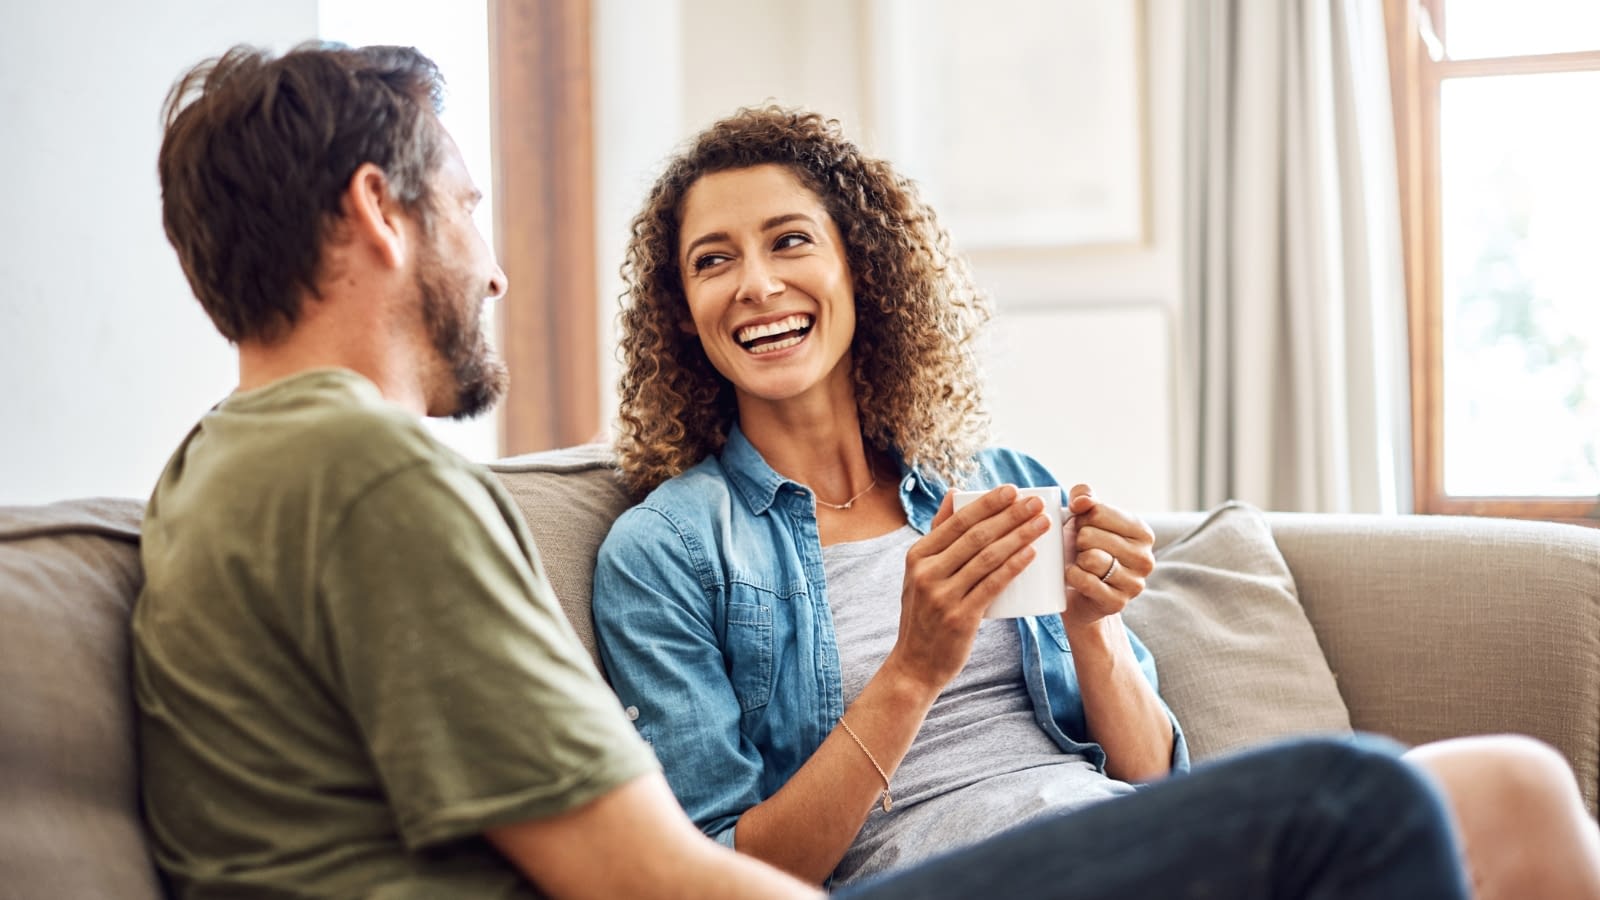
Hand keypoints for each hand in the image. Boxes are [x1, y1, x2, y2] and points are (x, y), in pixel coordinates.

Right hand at [884, 485, 1050, 693]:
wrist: (915, 664)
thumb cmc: (925, 614)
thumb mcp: (919, 573)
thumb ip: (938, 535)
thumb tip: (953, 493)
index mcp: (917, 556)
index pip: (957, 521)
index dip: (988, 503)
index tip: (1013, 490)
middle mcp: (926, 572)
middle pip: (976, 536)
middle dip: (1010, 515)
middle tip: (1036, 502)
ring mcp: (942, 595)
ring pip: (988, 557)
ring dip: (1019, 536)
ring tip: (1042, 524)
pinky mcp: (960, 617)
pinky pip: (992, 585)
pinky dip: (1013, 566)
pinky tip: (1031, 553)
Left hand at [1060, 484, 1154, 631]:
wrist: (1081, 593)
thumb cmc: (1085, 549)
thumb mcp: (1086, 517)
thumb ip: (1084, 497)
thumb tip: (1081, 502)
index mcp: (1143, 533)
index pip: (1098, 511)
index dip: (1080, 518)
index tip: (1084, 529)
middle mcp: (1145, 558)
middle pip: (1090, 535)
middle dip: (1077, 541)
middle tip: (1080, 550)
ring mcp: (1134, 583)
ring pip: (1090, 558)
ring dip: (1076, 559)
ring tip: (1080, 563)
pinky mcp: (1117, 603)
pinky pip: (1085, 581)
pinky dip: (1073, 577)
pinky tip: (1075, 577)